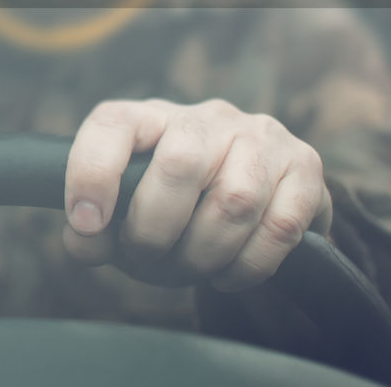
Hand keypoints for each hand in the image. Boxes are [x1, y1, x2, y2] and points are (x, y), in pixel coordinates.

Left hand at [63, 98, 330, 290]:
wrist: (261, 192)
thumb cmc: (180, 203)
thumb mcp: (131, 208)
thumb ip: (98, 229)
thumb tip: (84, 242)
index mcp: (152, 117)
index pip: (112, 124)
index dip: (91, 173)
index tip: (86, 223)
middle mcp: (208, 117)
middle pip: (179, 165)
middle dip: (154, 232)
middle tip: (144, 261)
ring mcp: (261, 137)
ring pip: (234, 200)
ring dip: (203, 255)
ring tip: (188, 271)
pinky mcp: (305, 167)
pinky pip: (279, 227)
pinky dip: (248, 266)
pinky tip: (227, 273)